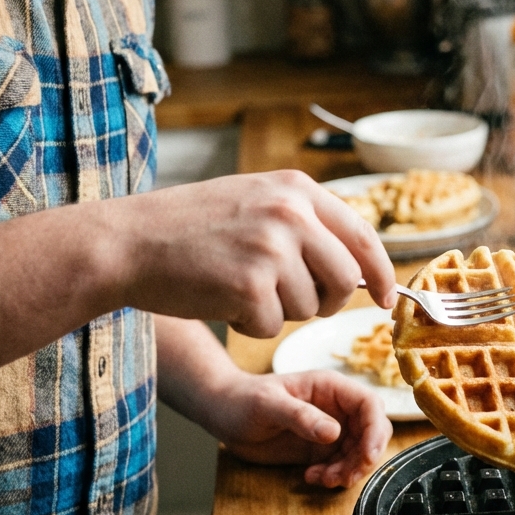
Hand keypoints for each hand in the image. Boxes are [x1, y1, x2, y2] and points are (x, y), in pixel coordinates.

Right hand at [114, 169, 395, 336]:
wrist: (129, 241)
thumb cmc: (188, 227)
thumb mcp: (255, 201)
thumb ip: (305, 223)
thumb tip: (360, 266)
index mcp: (296, 189)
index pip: (363, 235)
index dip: (380, 273)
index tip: (385, 298)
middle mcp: (291, 213)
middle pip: (346, 278)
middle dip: (327, 301)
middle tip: (289, 300)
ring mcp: (272, 248)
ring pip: (310, 307)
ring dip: (279, 311)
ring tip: (239, 286)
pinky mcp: (250, 285)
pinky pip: (274, 325)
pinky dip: (250, 323)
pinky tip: (222, 299)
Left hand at [209, 367, 393, 487]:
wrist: (224, 413)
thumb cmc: (243, 399)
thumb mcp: (268, 404)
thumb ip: (300, 416)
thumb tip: (334, 433)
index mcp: (330, 387)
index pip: (369, 405)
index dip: (375, 431)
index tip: (366, 456)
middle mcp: (336, 408)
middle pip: (372, 432)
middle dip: (364, 457)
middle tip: (342, 476)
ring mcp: (330, 429)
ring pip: (359, 452)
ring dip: (348, 471)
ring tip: (321, 479)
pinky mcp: (319, 449)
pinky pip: (341, 465)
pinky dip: (333, 476)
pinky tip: (310, 477)